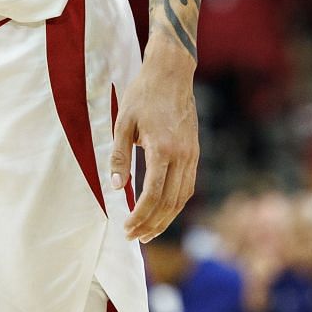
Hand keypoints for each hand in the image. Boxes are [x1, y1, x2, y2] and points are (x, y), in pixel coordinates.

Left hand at [109, 45, 198, 241]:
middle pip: (170, 202)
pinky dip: (176, 203)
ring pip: (183, 197)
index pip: (153, 195)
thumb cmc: (143, 95)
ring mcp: (192, 154)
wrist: (172, 73)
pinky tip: (164, 210)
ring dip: (166, 219)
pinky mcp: (194, 151)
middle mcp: (182, 155)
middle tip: (135, 238)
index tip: (127, 229)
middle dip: (152, 225)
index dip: (140, 217)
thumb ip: (119, 157)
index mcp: (162, 149)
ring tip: (150, 232)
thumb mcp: (123, 123)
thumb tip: (117, 188)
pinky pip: (188, 185)